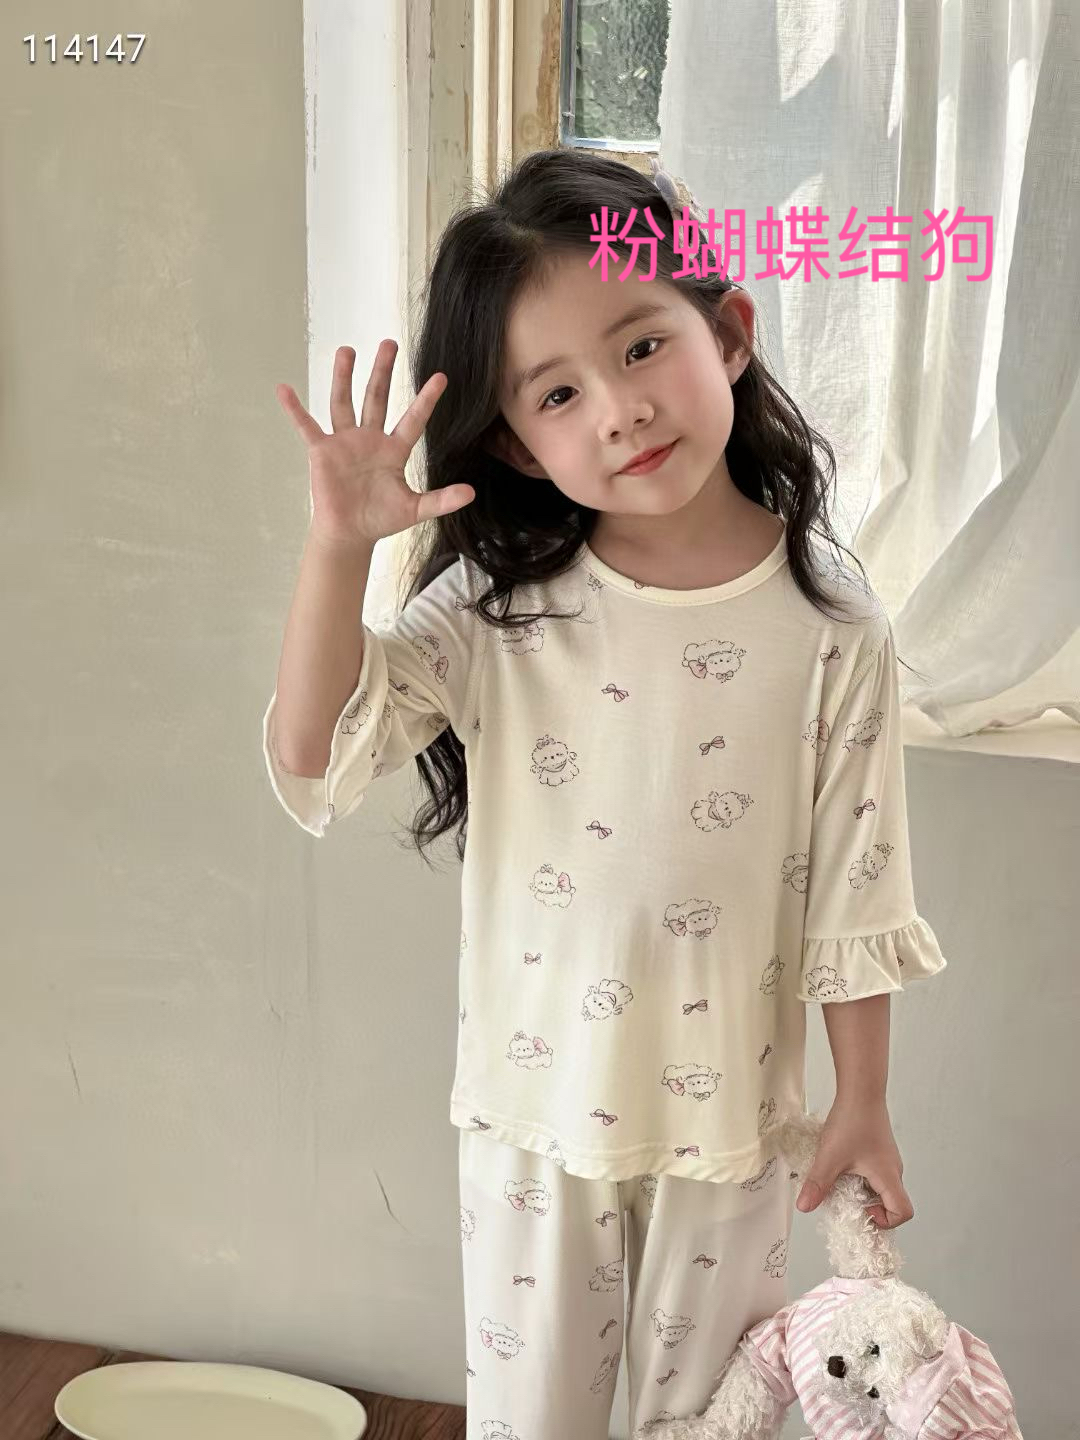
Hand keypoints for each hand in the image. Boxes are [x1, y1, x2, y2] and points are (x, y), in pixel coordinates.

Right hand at [275, 341, 474, 548]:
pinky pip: (306, 426)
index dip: (426, 399)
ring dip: (344, 377)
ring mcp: (345, 442)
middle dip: (382, 372)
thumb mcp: (415, 509)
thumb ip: (441, 499)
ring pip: (344, 403)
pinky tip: (284, 390)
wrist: (350, 534)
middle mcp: (370, 439)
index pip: (414, 419)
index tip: (441, 377)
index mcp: (394, 450)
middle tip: (389, 344)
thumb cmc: (381, 519)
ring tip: (346, 350)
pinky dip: (295, 409)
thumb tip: (471, 493)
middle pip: (377, 398)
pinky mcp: (322, 451)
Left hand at [795, 1095, 913, 1228]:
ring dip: (861, 1190)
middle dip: (868, 1207)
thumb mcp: (830, 1156)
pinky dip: (859, 1176)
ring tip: (839, 1178)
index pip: (904, 1212)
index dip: (886, 1220)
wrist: (860, 1089)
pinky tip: (840, 1163)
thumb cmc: (852, 1120)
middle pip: (891, 1201)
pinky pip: (874, 1172)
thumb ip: (818, 1184)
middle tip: (845, 1197)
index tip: (862, 1210)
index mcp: (888, 1176)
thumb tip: (805, 1207)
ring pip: (880, 1186)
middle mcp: (893, 1169)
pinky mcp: (878, 1149)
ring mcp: (886, 1158)